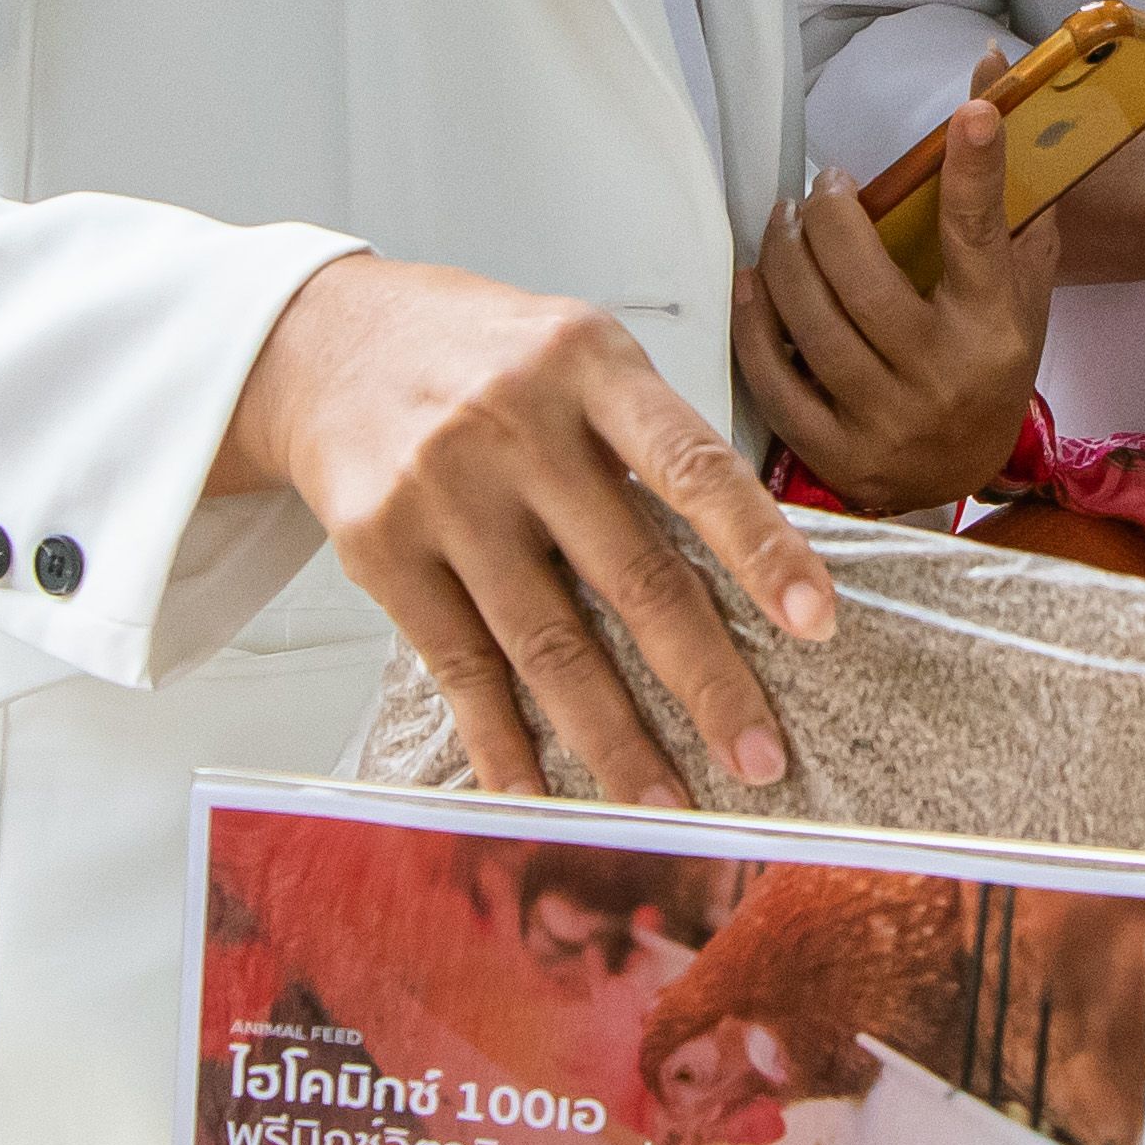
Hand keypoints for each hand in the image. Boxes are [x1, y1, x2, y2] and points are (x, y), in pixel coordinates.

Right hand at [215, 254, 833, 808]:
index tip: (816, 622)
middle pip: (630, 576)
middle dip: (705, 681)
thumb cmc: (488, 357)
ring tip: (667, 804)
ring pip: (547, 642)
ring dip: (614, 739)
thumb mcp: (581, 354)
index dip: (761, 549)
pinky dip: (503, 742)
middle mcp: (516, 425)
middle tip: (760, 759)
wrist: (329, 341)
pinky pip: (460, 666)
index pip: (693, 466)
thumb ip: (653, 444)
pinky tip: (542, 795)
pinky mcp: (381, 550)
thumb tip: (756, 573)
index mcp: (590, 365)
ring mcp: (443, 491)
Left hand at [737, 91, 1056, 514]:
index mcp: (995, 325)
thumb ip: (1005, 189)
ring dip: (784, 257)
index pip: (980, 236)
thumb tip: (989, 75)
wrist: (966, 472)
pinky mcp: (839, 456)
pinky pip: (776, 380)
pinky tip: (754, 283)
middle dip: (828, 215)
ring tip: (783, 222)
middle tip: (821, 186)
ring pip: (811, 323)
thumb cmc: (987, 357)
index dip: (975, 170)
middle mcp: (944, 375)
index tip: (970, 115)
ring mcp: (889, 421)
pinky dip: (755, 323)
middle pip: (863, 277)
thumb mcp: (1015, 279)